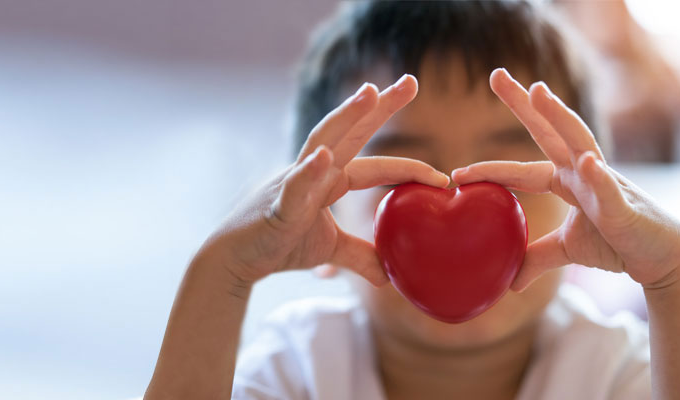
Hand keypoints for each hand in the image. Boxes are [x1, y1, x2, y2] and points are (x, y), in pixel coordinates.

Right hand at [200, 75, 448, 285]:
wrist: (236, 258)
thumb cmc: (279, 244)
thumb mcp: (330, 249)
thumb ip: (361, 256)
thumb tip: (391, 275)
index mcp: (331, 179)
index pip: (377, 165)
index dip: (410, 168)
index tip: (443, 176)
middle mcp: (315, 170)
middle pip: (352, 131)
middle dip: (380, 106)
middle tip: (410, 81)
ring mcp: (294, 182)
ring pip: (323, 142)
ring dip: (347, 117)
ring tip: (369, 94)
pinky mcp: (277, 204)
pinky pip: (294, 186)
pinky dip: (308, 171)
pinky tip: (322, 157)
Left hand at [451, 68, 679, 290]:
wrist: (660, 258)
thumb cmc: (616, 244)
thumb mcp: (567, 249)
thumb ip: (537, 257)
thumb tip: (508, 281)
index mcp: (565, 179)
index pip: (519, 169)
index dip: (488, 170)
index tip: (456, 173)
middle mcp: (582, 169)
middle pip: (548, 131)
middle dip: (523, 103)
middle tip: (495, 74)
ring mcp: (604, 180)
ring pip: (578, 140)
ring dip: (558, 116)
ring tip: (538, 92)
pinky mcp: (623, 203)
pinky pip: (608, 187)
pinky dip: (598, 175)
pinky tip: (588, 161)